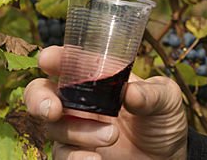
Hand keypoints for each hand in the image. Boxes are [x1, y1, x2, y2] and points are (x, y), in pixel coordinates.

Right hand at [24, 46, 187, 159]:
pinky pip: (62, 155)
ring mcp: (76, 128)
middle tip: (54, 109)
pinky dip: (76, 157)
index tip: (49, 59)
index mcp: (98, 76)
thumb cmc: (163, 118)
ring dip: (77, 131)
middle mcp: (80, 100)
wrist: (168, 157)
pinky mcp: (78, 154)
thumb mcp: (167, 99)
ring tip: (111, 137)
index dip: (55, 57)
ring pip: (53, 126)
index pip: (69, 61)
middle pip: (41, 92)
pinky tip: (95, 159)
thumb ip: (151, 94)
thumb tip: (129, 93)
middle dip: (39, 98)